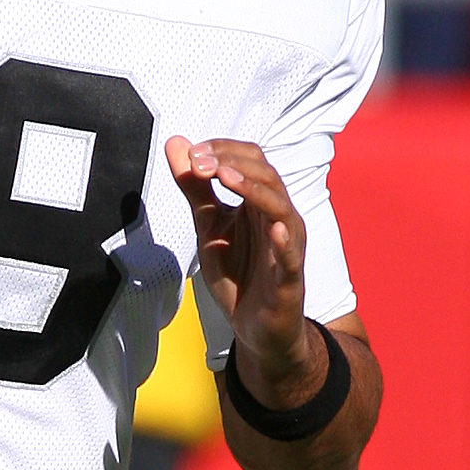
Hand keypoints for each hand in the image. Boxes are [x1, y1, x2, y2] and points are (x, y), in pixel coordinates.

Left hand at [165, 135, 320, 395]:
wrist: (253, 328)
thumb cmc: (238, 273)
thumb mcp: (208, 226)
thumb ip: (195, 187)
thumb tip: (177, 142)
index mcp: (260, 202)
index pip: (252, 159)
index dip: (224, 150)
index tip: (192, 153)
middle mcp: (279, 217)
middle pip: (267, 175)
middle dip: (232, 163)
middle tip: (200, 162)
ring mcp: (288, 247)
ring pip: (282, 208)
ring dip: (254, 190)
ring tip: (227, 177)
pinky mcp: (290, 280)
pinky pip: (292, 257)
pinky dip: (286, 241)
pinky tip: (275, 228)